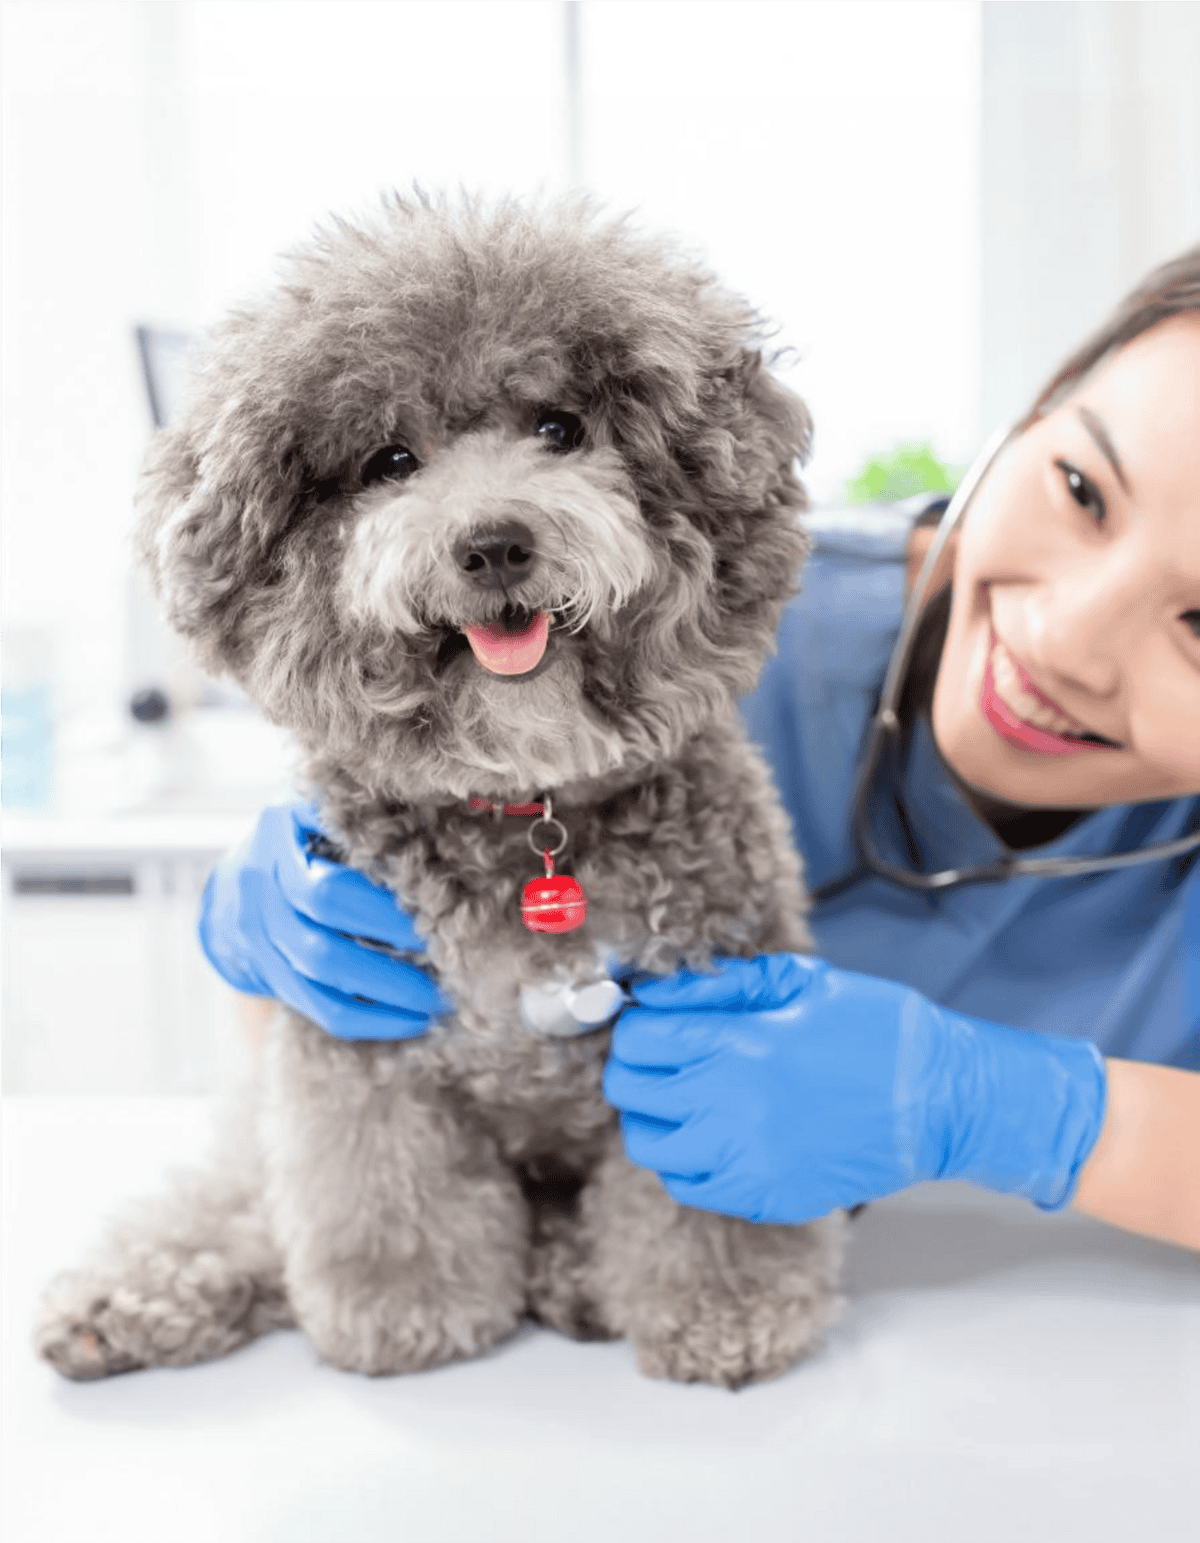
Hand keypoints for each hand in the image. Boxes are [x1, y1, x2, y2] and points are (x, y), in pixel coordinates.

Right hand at [198, 803, 449, 1039]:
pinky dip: (369, 1020)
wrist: (232, 885)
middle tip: (450, 953)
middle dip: (392, 941)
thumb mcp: (320, 807)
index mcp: (278, 834)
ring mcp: (259, 936)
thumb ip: (362, 813)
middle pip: (323, 926)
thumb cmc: (302, 836)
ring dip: (388, 990)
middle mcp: (259, 886)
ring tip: (441, 997)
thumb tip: (446, 816)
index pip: (328, 884)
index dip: (382, 905)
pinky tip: (413, 1020)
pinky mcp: (272, 978)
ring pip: (321, 974)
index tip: (438, 911)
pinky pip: (321, 1008)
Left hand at [605, 954, 1106, 1224]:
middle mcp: (729, 1107)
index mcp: (739, 1044)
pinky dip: (683, 1158)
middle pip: (628, 1090)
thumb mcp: (801, 983)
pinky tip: (714, 1132)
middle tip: (665, 1054)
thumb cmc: (878, 1030)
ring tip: (687, 1095)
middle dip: (636, 1065)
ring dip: (654, 1113)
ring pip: (645, 1143)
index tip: (654, 1021)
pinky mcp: (761, 1197)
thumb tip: (654, 991)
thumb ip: (719, 985)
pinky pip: (684, 1184)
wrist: (941, 1100)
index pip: (636, 1038)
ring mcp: (743, 1160)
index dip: (638, 1023)